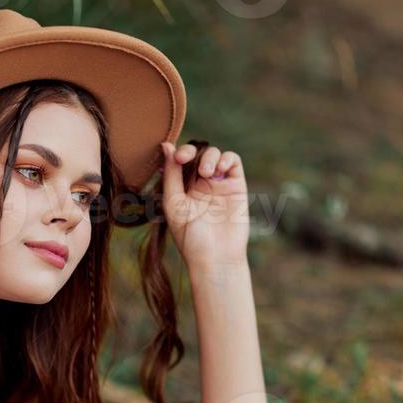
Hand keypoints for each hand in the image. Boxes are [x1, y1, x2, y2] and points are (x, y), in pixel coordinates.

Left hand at [159, 140, 248, 268]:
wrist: (215, 257)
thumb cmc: (190, 237)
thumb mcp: (174, 203)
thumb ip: (170, 175)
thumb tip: (166, 145)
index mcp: (184, 189)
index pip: (182, 160)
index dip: (180, 153)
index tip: (177, 158)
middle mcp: (202, 185)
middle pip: (199, 153)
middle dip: (192, 151)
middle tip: (186, 159)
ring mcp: (220, 185)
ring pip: (216, 154)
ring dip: (210, 156)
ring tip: (206, 173)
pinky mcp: (236, 186)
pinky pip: (233, 162)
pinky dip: (227, 158)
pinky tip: (219, 168)